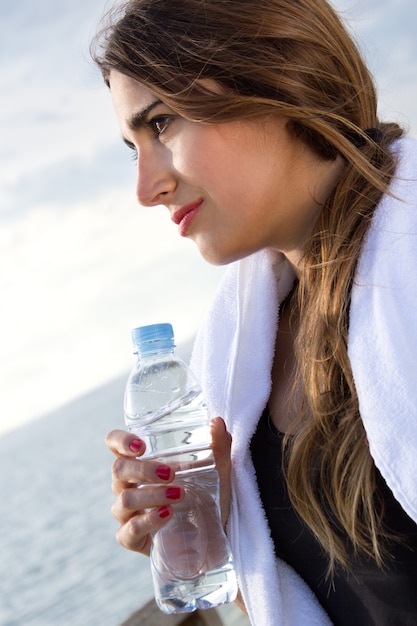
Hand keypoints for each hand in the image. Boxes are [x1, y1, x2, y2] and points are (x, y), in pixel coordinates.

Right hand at [105, 417, 231, 555]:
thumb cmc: (206, 495)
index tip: (141, 446)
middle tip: (170, 473)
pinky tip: (167, 515)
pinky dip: (148, 521)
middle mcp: (126, 485)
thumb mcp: (216, 469)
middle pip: (119, 469)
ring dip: (152, 495)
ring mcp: (126, 512)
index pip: (114, 444)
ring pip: (125, 499)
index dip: (120, 441)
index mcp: (139, 462)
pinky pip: (129, 530)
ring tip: (178, 495)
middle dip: (143, 470)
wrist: (212, 535)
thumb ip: (218, 444)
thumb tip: (218, 422)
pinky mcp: (131, 538)